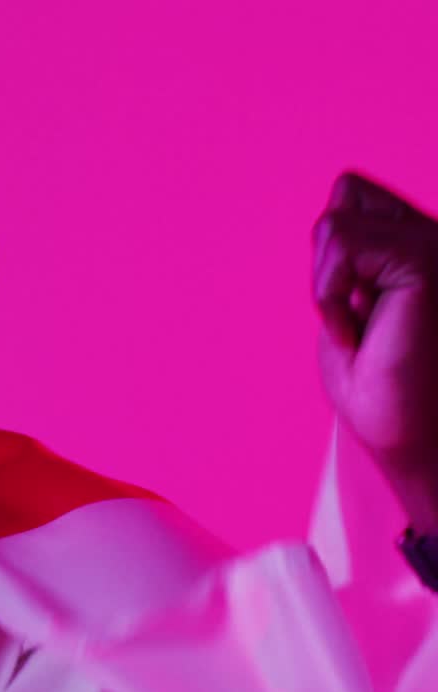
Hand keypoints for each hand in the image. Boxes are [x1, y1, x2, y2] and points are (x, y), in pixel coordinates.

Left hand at [314, 171, 437, 530]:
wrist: (415, 443)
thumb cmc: (382, 391)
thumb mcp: (355, 309)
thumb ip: (352, 259)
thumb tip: (335, 215)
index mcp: (423, 249)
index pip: (354, 195)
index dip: (330, 252)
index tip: (352, 311)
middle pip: (346, 190)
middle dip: (326, 257)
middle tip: (354, 315)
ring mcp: (437, 244)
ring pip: (334, 221)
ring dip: (325, 287)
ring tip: (360, 331)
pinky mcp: (429, 259)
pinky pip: (340, 243)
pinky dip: (328, 295)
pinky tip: (357, 335)